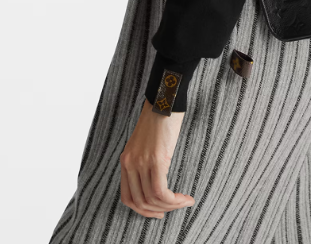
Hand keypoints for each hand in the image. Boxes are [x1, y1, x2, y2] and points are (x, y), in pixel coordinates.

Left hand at [119, 99, 195, 218]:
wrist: (164, 99)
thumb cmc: (159, 119)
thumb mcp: (145, 144)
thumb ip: (144, 162)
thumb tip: (155, 184)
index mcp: (126, 160)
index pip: (128, 197)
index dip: (143, 210)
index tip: (158, 212)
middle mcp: (130, 163)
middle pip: (140, 202)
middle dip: (158, 211)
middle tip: (174, 208)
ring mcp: (142, 162)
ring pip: (152, 199)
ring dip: (170, 206)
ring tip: (184, 202)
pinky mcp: (156, 159)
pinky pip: (161, 191)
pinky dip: (174, 200)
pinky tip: (185, 198)